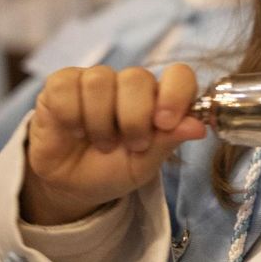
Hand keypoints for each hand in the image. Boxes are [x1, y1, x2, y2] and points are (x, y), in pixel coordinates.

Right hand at [20, 64, 203, 225]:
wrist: (71, 186)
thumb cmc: (112, 170)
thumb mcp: (144, 164)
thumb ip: (167, 142)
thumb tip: (199, 127)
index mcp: (157, 100)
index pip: (178, 75)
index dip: (175, 94)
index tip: (165, 123)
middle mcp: (128, 84)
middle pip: (136, 77)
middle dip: (133, 118)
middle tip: (131, 145)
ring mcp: (94, 80)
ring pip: (100, 80)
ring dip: (100, 121)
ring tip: (102, 144)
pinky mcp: (61, 84)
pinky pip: (67, 86)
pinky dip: (71, 114)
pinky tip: (74, 131)